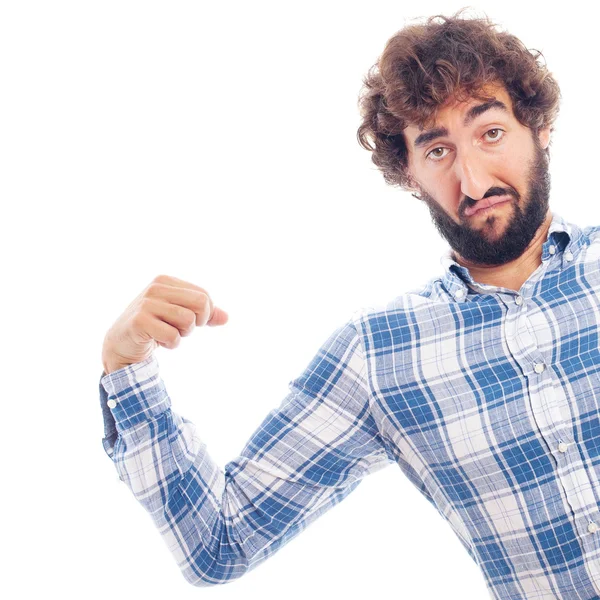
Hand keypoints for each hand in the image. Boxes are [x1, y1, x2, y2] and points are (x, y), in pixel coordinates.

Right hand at [101, 274, 227, 373]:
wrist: (121, 344)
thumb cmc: (154, 328)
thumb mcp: (180, 317)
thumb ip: (205, 315)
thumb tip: (226, 318)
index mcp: (166, 281)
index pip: (204, 295)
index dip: (204, 314)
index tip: (190, 322)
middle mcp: (156, 287)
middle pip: (202, 303)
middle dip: (197, 323)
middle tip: (180, 329)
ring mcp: (147, 303)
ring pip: (188, 320)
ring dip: (182, 334)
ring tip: (166, 334)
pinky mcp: (140, 321)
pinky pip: (173, 336)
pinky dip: (171, 344)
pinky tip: (156, 341)